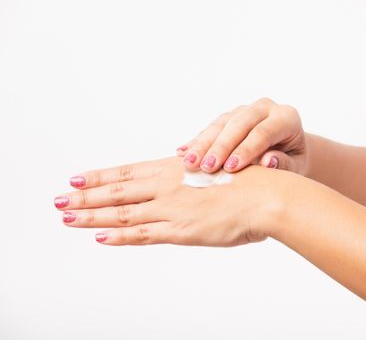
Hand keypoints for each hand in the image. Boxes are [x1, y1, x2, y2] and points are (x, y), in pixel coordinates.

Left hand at [54, 157, 283, 245]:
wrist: (267, 196)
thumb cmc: (249, 182)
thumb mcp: (216, 171)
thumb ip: (194, 175)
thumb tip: (181, 168)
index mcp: (176, 170)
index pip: (128, 172)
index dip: (100, 176)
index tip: (77, 178)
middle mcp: (167, 186)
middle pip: (117, 191)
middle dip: (85, 196)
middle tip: (59, 199)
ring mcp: (171, 208)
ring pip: (122, 212)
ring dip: (91, 215)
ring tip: (66, 217)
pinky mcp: (181, 230)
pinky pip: (142, 234)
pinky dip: (118, 235)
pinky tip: (99, 236)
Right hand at [176, 97, 308, 174]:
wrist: (290, 151)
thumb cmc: (294, 161)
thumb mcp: (296, 166)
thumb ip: (284, 163)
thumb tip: (267, 162)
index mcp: (286, 117)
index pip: (263, 132)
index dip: (246, 149)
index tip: (231, 168)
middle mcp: (265, 108)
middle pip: (239, 124)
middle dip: (220, 146)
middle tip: (206, 166)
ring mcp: (246, 109)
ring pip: (222, 123)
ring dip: (203, 143)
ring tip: (189, 162)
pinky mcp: (230, 116)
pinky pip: (212, 126)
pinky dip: (197, 140)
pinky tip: (183, 152)